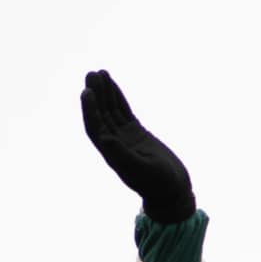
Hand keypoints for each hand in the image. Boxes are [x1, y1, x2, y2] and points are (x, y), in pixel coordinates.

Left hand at [79, 70, 194, 222]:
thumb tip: (104, 139)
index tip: (87, 92)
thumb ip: (123, 156)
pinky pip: (123, 111)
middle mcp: (114, 144)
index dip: (90, 110)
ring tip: (99, 72)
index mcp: (112, 154)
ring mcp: (124, 137)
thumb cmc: (159, 184)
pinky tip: (112, 84)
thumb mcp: (142, 170)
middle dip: (96, 95)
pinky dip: (117, 97)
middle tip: (91, 74)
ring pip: (111, 110)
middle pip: (101, 115)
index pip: (96, 128)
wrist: (173, 190)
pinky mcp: (136, 132)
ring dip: (104, 92)